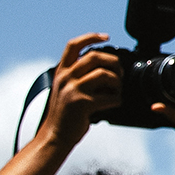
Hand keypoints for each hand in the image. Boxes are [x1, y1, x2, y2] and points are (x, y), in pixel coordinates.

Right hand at [40, 32, 123, 152]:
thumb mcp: (64, 89)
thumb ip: (78, 76)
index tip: (106, 37)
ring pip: (104, 74)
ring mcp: (73, 90)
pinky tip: (114, 104)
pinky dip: (117, 100)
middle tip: (119, 73)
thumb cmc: (65, 114)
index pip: (73, 45)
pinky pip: (109, 97)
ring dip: (117, 82)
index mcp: (62, 72)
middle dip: (113, 62)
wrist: (55, 136)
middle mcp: (65, 78)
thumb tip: (105, 67)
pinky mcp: (82, 103)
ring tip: (116, 91)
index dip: (90, 37)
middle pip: (95, 56)